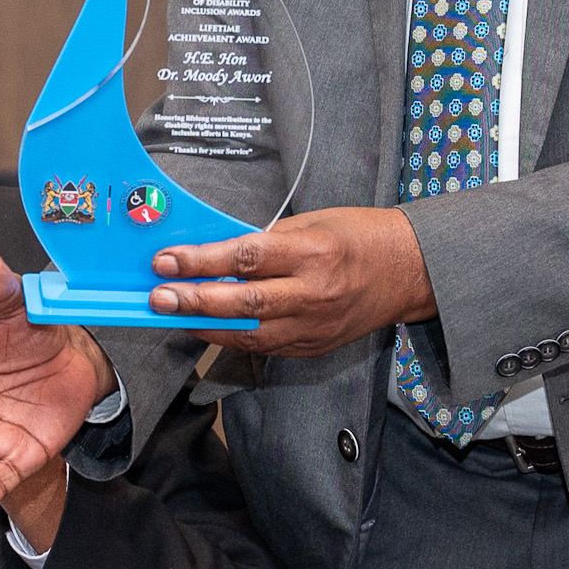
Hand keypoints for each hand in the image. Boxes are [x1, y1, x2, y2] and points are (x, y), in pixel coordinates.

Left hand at [144, 206, 433, 356]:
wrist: (410, 272)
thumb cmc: (360, 236)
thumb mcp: (314, 222)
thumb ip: (268, 241)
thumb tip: (218, 252)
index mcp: (313, 252)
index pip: (246, 258)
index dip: (202, 261)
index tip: (167, 261)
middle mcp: (313, 293)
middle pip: (243, 302)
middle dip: (194, 300)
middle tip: (158, 297)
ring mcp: (315, 326)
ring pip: (250, 333)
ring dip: (206, 324)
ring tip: (173, 314)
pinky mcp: (315, 346)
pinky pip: (266, 346)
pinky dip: (234, 337)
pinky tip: (208, 327)